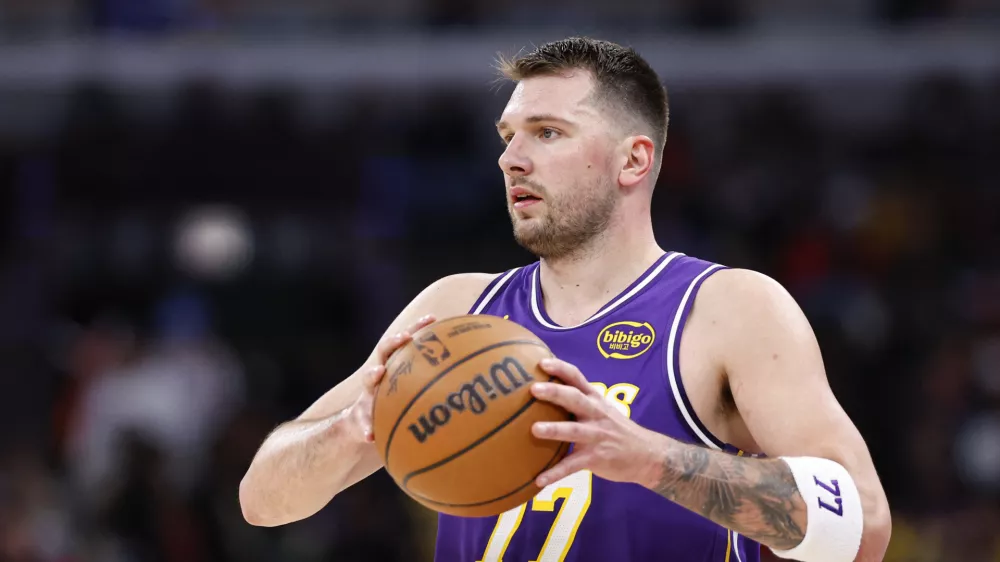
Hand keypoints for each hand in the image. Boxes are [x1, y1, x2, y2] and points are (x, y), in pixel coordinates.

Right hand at [352, 314, 436, 442]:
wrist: (363, 426)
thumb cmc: (395, 406)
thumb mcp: (411, 394)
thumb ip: (432, 385)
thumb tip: (471, 379)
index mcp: (394, 367)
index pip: (405, 341)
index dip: (417, 328)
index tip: (431, 318)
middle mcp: (379, 376)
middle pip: (384, 351)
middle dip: (394, 342)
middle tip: (406, 337)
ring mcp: (367, 395)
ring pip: (368, 380)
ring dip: (373, 374)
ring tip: (379, 373)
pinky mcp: (360, 417)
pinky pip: (362, 422)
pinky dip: (366, 428)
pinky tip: (370, 436)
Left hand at [530, 357, 664, 487]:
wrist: (648, 455)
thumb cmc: (616, 429)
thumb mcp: (602, 409)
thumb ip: (580, 400)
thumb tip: (546, 390)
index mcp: (595, 399)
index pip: (577, 377)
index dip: (560, 368)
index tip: (542, 362)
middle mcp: (596, 414)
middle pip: (575, 399)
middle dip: (555, 392)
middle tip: (534, 389)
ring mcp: (597, 436)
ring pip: (573, 431)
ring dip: (554, 430)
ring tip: (534, 429)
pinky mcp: (596, 458)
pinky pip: (572, 466)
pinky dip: (555, 473)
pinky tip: (539, 480)